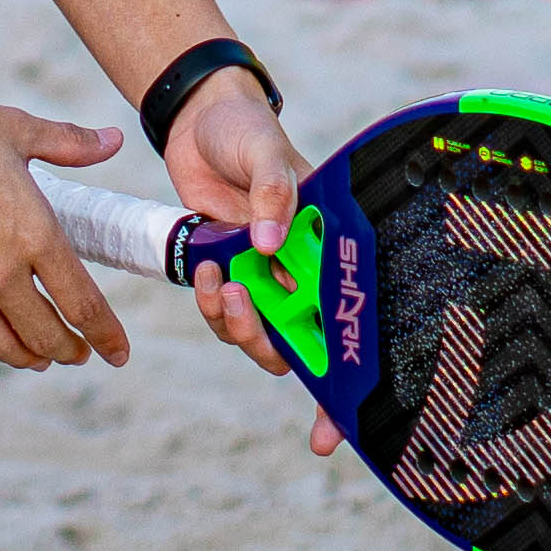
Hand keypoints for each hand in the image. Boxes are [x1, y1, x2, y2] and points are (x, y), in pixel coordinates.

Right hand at [0, 71, 131, 372]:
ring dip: (22, 357)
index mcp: (34, 233)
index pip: (83, 304)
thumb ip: (70, 144)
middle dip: (68, 351)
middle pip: (44, 334)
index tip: (117, 354)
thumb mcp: (18, 130)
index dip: (106, 337)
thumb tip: (114, 140)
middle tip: (77, 355)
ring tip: (35, 358)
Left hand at [167, 73, 342, 454]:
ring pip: (259, 334)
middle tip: (247, 313)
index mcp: (330, 249)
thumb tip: (269, 243)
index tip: (330, 433)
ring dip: (237, 325)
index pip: (352, 320)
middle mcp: (302, 271)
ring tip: (221, 283)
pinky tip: (206, 272)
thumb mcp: (266, 153)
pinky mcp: (228, 270)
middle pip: (302, 343)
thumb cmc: (247, 130)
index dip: (345, 385)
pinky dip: (213, 304)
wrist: (199, 117)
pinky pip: (223, 312)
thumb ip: (274, 194)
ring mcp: (264, 275)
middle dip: (275, 349)